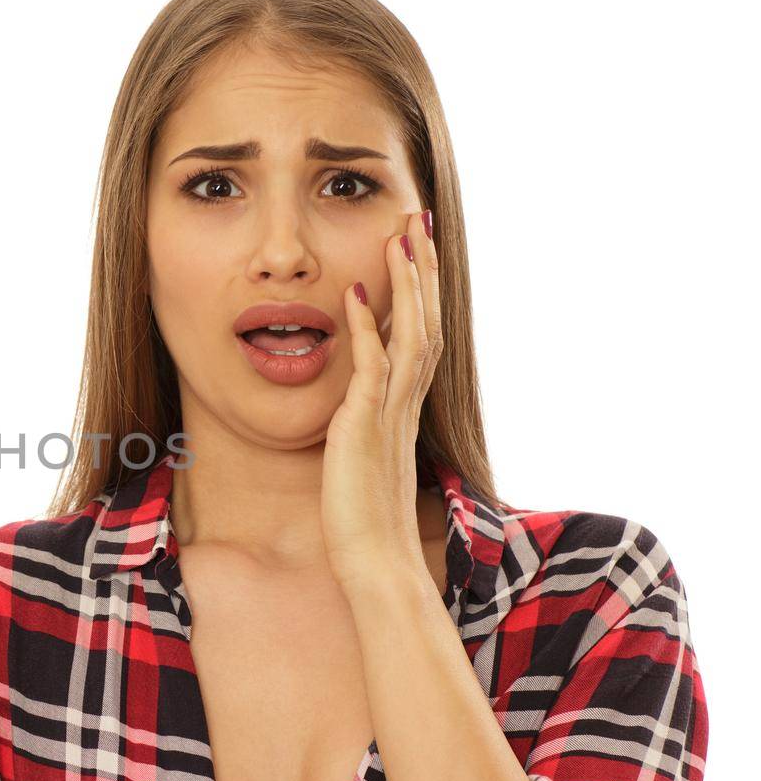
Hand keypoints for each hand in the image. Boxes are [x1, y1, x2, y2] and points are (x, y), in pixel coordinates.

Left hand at [321, 210, 441, 592]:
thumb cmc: (366, 519)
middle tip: (419, 219)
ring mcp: (389, 413)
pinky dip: (364, 329)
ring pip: (409, 334)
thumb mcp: (368, 459)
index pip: (422, 335)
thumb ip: (368, 427)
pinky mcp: (364, 427)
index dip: (422, 290)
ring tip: (400, 236)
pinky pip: (369, 368)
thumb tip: (359, 410)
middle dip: (422, 269)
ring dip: (405, 283)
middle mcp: (405, 403)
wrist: (375, 561)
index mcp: (406, 408)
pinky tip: (355, 293)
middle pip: (426, 321)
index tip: (417, 248)